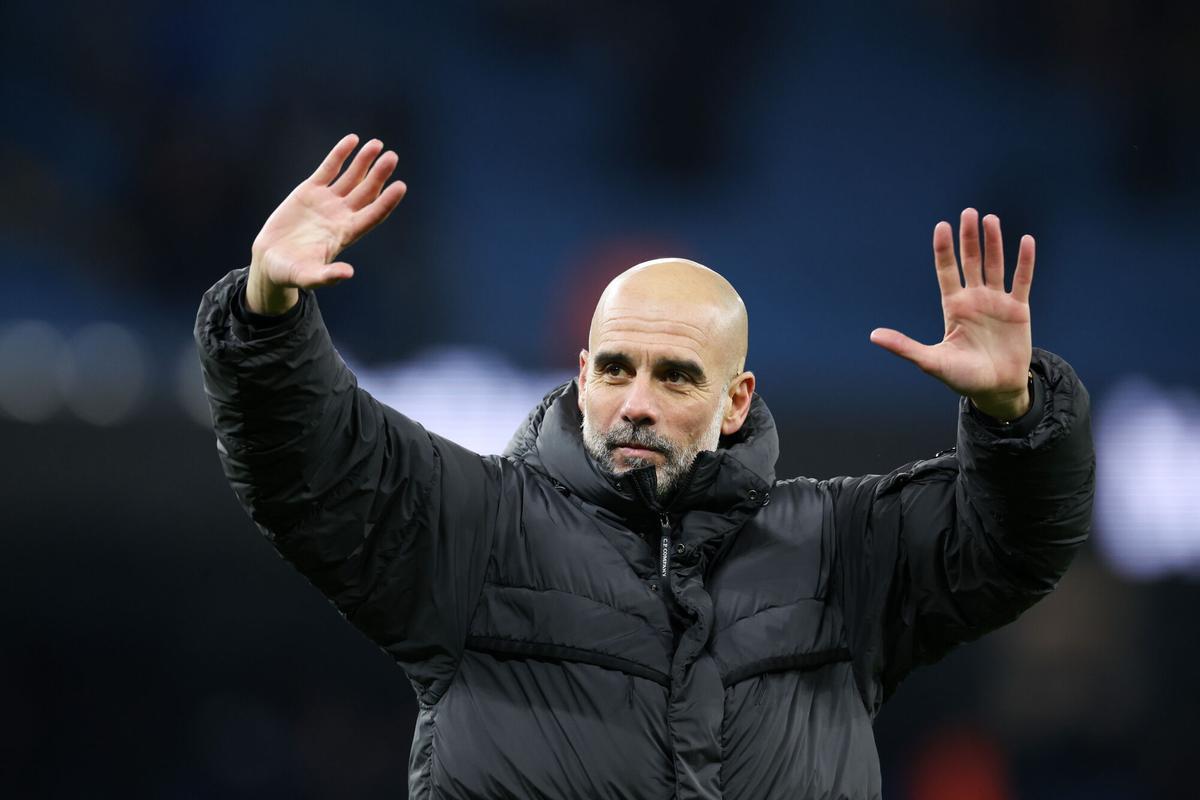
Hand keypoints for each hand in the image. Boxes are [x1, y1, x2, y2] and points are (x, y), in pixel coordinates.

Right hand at [246, 134, 406, 313]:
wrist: (271, 261)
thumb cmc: (291, 273)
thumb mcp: (308, 276)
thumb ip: (327, 276)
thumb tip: (347, 274)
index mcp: (345, 234)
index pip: (372, 215)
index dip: (387, 201)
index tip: (401, 186)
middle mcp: (341, 215)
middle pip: (366, 192)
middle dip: (379, 175)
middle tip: (392, 157)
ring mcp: (327, 201)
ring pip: (351, 177)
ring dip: (364, 161)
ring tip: (377, 144)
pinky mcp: (310, 191)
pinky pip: (328, 168)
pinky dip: (340, 154)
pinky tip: (352, 140)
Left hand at [869, 208, 1034, 420]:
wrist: (996, 390)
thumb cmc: (962, 377)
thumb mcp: (931, 361)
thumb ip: (904, 346)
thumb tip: (873, 335)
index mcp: (953, 307)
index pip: (946, 271)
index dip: (944, 249)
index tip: (941, 226)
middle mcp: (974, 299)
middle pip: (971, 262)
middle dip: (969, 238)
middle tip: (968, 213)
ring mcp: (996, 302)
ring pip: (995, 266)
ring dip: (994, 243)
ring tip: (990, 219)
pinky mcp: (1018, 310)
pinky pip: (1022, 280)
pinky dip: (1024, 262)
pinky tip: (1025, 241)